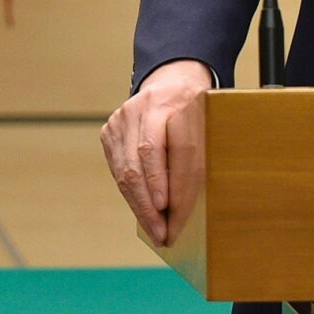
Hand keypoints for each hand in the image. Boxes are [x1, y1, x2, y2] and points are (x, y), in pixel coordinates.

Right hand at [101, 59, 210, 244]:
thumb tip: (191, 202)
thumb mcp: (204, 121)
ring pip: (123, 173)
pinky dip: (132, 194)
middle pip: (135, 166)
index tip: (166, 208)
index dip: (158, 181)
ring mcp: (118, 122)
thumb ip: (197, 154)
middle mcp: (134, 111)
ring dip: (139, 206)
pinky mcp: (109, 133)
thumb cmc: (194, 106)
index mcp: (161, 104)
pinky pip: (118, 170)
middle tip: (162, 234)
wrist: (171, 80)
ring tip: (155, 230)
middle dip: (148, 206)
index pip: (153, 148)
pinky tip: (145, 211)